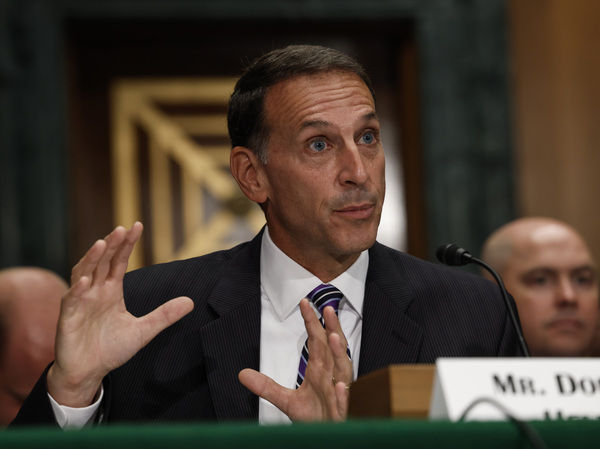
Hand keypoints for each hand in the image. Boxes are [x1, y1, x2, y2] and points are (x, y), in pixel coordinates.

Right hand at [47, 222, 193, 406]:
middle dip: (111, 244)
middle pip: (102, 261)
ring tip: (102, 243)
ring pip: (84, 273)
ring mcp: (80, 302)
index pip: (119, 261)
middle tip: (122, 228)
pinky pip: (72, 299)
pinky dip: (78, 289)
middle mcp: (95, 291)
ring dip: (92, 258)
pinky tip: (86, 280)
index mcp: (111, 290)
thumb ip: (164, 315)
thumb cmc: (111, 349)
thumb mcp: (143, 331)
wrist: (89, 373)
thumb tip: (190, 302)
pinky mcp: (68, 317)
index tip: (136, 225)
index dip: (126, 244)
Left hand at [238, 298, 352, 420]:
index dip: (311, 321)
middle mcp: (332, 376)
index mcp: (320, 370)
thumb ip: (266, 387)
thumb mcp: (286, 401)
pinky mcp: (342, 413)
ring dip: (340, 354)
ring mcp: (339, 393)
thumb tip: (242, 374)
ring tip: (333, 337)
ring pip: (343, 370)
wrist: (327, 438)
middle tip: (326, 309)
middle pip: (334, 348)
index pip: (316, 340)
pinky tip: (340, 386)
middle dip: (332, 328)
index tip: (304, 302)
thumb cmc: (316, 418)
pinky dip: (344, 394)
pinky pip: (345, 402)